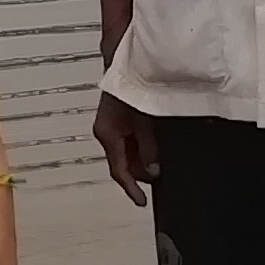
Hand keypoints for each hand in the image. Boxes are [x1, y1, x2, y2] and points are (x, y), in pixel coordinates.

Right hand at [92, 90, 157, 207]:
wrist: (124, 63)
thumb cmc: (130, 86)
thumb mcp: (144, 123)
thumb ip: (149, 149)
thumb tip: (153, 169)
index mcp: (107, 135)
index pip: (118, 171)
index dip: (131, 189)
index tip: (141, 201)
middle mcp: (106, 133)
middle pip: (122, 164)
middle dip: (139, 173)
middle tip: (158, 176)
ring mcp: (110, 127)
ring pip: (126, 154)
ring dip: (141, 160)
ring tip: (158, 159)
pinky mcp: (117, 120)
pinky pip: (128, 142)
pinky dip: (139, 148)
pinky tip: (153, 144)